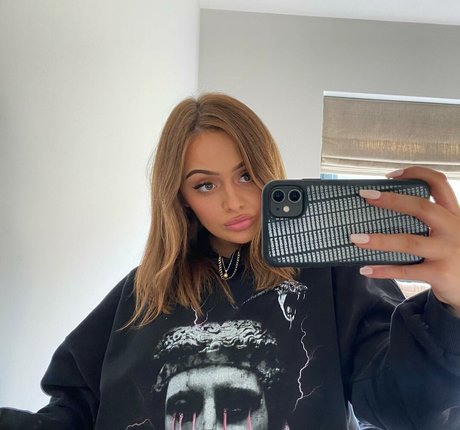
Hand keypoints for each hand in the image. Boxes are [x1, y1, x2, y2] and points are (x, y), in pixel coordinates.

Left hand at [350, 166, 459, 314]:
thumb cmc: (452, 256)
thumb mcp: (447, 233)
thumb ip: (426, 223)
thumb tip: (382, 215)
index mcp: (452, 215)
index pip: (439, 184)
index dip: (416, 174)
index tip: (390, 175)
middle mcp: (453, 229)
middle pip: (422, 208)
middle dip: (392, 200)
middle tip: (366, 196)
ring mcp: (447, 251)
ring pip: (409, 242)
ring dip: (379, 240)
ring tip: (356, 239)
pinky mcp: (441, 273)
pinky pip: (406, 270)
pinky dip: (383, 270)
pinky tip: (366, 269)